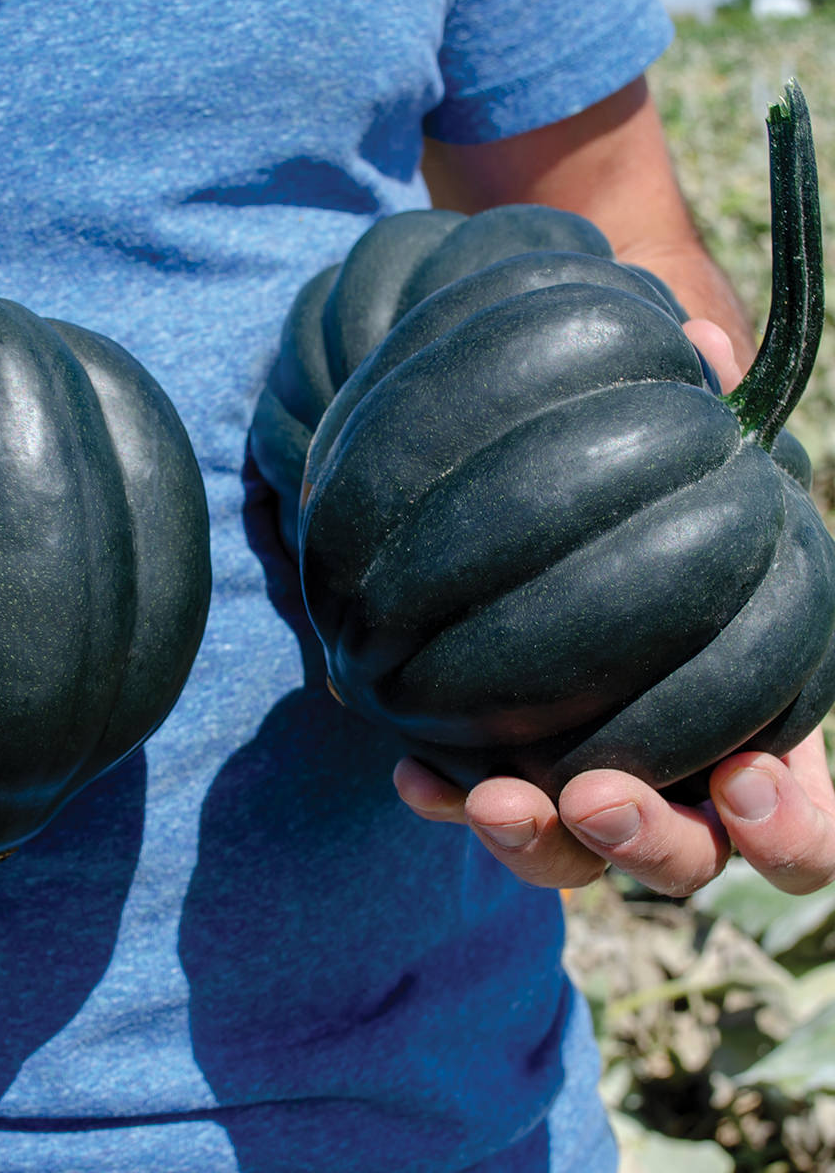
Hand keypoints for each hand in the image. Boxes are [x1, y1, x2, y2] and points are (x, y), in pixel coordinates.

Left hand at [392, 319, 834, 897]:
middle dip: (648, 843)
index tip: (744, 781)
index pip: (790, 808)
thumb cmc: (646, 449)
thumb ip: (707, 396)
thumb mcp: (683, 417)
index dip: (786, 822)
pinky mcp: (498, 747)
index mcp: (747, 706)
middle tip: (595, 795)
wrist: (534, 460)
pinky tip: (413, 773)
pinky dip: (450, 798)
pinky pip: (480, 801)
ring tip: (489, 796)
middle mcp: (668, 756)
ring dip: (536, 839)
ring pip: (574, 849)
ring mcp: (578, 760)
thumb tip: (707, 350)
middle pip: (684, 853)